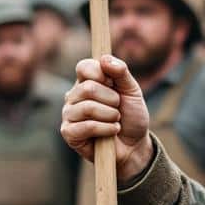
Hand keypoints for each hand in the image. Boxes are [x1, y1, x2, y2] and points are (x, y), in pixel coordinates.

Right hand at [61, 56, 154, 182]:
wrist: (135, 145)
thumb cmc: (131, 115)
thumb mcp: (132, 91)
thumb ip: (121, 72)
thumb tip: (104, 59)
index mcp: (87, 81)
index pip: (84, 67)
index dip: (101, 74)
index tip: (113, 83)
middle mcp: (74, 95)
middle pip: (87, 88)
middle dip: (111, 100)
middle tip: (118, 108)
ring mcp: (69, 114)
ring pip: (87, 107)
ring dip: (110, 115)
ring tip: (116, 120)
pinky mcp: (69, 133)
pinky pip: (86, 126)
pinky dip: (106, 128)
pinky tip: (112, 131)